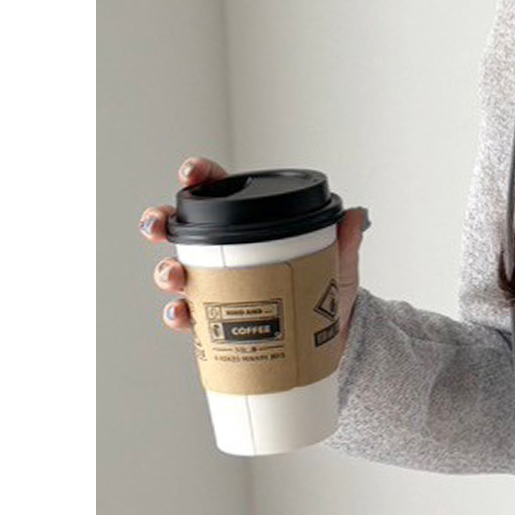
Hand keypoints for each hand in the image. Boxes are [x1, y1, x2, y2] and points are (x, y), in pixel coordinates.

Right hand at [138, 155, 370, 343]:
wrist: (331, 340)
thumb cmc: (327, 293)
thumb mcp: (337, 264)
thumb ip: (344, 241)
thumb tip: (355, 216)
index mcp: (248, 229)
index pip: (217, 192)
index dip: (199, 177)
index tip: (190, 174)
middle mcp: (223, 255)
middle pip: (180, 232)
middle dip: (160, 224)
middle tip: (158, 226)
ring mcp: (214, 287)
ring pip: (176, 273)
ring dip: (166, 272)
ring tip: (175, 277)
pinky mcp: (215, 322)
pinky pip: (188, 317)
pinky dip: (180, 316)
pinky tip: (183, 315)